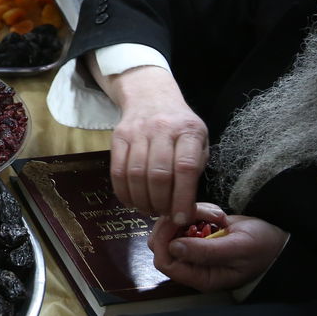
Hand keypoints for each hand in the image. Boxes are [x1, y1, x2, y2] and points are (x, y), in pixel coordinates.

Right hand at [103, 66, 207, 222]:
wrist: (151, 97)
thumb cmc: (180, 127)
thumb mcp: (199, 141)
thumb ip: (195, 169)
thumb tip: (184, 205)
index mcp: (189, 131)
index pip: (185, 167)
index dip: (183, 197)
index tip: (182, 218)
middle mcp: (163, 128)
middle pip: (158, 174)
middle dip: (161, 203)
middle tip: (164, 215)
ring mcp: (138, 131)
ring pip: (136, 174)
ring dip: (142, 200)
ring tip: (149, 210)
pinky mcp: (118, 136)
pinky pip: (117, 170)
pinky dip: (123, 192)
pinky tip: (132, 202)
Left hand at [149, 204, 288, 291]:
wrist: (278, 238)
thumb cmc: (263, 248)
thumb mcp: (238, 248)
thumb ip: (206, 251)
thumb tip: (173, 247)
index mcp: (202, 277)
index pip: (165, 263)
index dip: (165, 240)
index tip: (179, 220)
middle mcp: (194, 266)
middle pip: (161, 244)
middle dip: (175, 223)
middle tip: (198, 212)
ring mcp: (194, 249)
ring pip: (170, 229)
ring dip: (188, 215)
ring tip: (216, 215)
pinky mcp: (197, 233)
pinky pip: (183, 219)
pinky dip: (196, 211)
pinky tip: (217, 214)